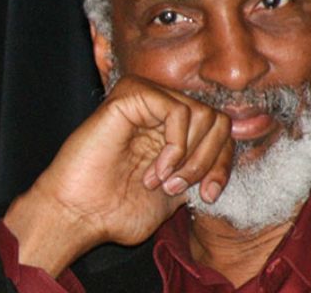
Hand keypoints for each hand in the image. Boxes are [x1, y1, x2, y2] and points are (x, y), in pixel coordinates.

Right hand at [3, 75, 233, 275]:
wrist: (79, 215)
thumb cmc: (118, 210)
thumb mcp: (178, 193)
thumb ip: (202, 169)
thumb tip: (231, 155)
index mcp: (172, 130)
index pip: (221, 131)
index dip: (223, 164)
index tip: (207, 196)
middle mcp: (161, 111)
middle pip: (218, 119)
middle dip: (209, 160)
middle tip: (180, 186)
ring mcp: (146, 100)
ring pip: (202, 113)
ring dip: (191, 157)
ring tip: (163, 180)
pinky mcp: (130, 96)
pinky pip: (177, 109)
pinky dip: (176, 145)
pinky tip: (156, 169)